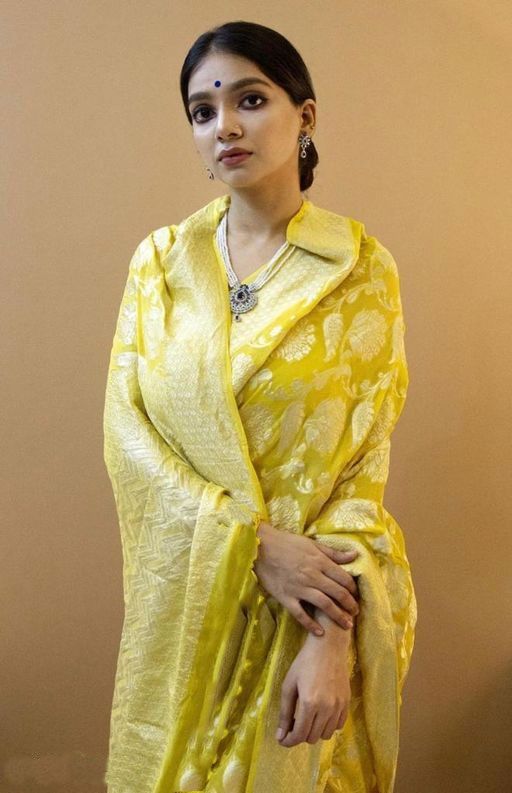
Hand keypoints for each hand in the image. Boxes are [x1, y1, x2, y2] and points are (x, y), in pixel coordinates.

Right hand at [252, 521, 359, 635]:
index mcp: (320, 561)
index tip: (357, 595)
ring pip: (324, 605)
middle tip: (356, 612)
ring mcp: (299, 588)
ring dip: (338, 616)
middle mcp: (312, 576)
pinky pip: (300, 614)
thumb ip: (334, 553)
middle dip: (350, 605)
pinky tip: (320, 632)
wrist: (260, 547)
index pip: (344, 578)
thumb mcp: (312, 544)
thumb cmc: (287, 543)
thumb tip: (355, 555)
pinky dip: (311, 625)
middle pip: (337, 593)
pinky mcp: (286, 597)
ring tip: (347, 625)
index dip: (353, 588)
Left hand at [275, 630, 351, 746]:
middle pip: (312, 738)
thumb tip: (280, 736)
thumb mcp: (289, 685)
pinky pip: (338, 726)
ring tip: (307, 717)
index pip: (299, 735)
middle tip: (293, 723)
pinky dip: (328, 725)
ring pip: (326, 735)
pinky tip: (320, 714)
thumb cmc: (304, 663)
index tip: (282, 739)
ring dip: (314, 731)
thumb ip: (284, 713)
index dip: (289, 741)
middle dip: (300, 735)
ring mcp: (339, 706)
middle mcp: (326, 708)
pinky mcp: (347, 703)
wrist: (328, 647)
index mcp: (310, 704)